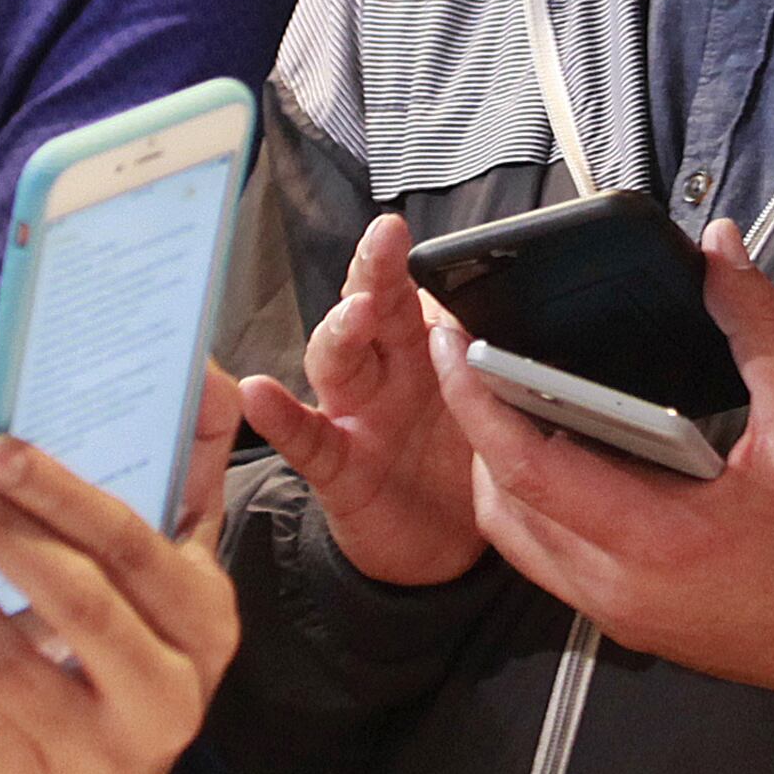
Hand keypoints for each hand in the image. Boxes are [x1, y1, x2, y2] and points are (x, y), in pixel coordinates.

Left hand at [0, 365, 242, 773]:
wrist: (96, 772)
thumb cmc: (135, 629)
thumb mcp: (175, 554)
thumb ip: (193, 463)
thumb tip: (204, 367)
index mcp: (207, 619)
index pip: (134, 547)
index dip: (61, 493)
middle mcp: (170, 693)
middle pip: (77, 601)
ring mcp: (104, 750)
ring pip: (7, 658)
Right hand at [236, 214, 484, 584]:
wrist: (441, 545)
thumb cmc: (459, 460)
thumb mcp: (484, 405)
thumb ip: (485, 360)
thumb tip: (514, 307)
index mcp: (420, 350)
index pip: (407, 292)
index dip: (399, 261)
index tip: (397, 229)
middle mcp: (382, 373)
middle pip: (371, 312)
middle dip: (374, 272)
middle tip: (383, 241)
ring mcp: (354, 416)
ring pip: (336, 363)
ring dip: (342, 333)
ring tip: (354, 314)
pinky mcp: (336, 468)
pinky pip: (305, 439)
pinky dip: (279, 418)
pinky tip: (259, 395)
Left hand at [439, 219, 773, 699]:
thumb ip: (758, 326)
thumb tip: (718, 246)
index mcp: (658, 538)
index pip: (530, 466)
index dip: (478, 400)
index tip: (452, 338)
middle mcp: (617, 584)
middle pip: (503, 501)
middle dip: (474, 424)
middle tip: (467, 349)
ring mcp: (614, 609)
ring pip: (516, 535)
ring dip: (499, 466)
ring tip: (505, 390)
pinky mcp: (623, 617)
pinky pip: (548, 555)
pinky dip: (535, 499)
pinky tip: (558, 445)